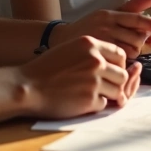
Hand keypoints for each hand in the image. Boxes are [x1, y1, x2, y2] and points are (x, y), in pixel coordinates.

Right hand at [19, 36, 137, 118]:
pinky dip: (96, 105)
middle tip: (103, 87)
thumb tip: (116, 63)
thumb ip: (93, 53)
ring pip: (118, 91)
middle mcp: (95, 60)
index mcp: (90, 45)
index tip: (112, 72)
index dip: (119, 65)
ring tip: (93, 95)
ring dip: (108, 95)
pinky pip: (104, 104)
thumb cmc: (46, 69)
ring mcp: (94, 81)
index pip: (121, 55)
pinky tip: (81, 102)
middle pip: (123, 74)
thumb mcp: (70, 49)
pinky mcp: (89, 99)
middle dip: (116, 83)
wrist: (27, 86)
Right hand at [56, 0, 150, 58]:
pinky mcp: (96, 56)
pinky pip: (120, 62)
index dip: (150, 23)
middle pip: (136, 37)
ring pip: (131, 51)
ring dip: (134, 54)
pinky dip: (124, 63)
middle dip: (142, 42)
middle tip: (138, 43)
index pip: (134, 17)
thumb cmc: (92, 26)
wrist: (61, 41)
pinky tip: (118, 62)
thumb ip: (135, 3)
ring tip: (125, 52)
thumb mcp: (112, 13)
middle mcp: (104, 26)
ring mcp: (100, 42)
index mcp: (109, 14)